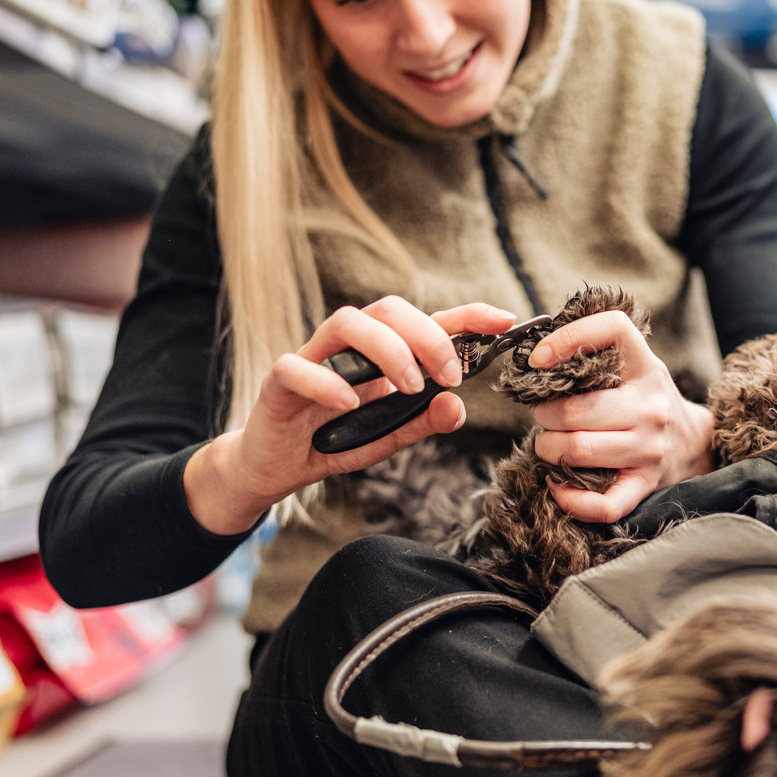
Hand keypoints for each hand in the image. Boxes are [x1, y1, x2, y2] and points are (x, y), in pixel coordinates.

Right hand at [183, 297, 516, 535]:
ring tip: (410, 388)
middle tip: (450, 376)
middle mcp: (346, 347)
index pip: (425, 321)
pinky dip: (327, 384)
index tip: (503, 320)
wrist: (273, 468)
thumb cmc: (331, 441)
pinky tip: (351, 404)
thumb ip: (420, 423)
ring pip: (346, 322)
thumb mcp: (386, 437)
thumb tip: (458, 406)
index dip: (465, 314)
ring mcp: (312, 359)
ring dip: (387, 350)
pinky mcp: (278, 382)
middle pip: (387, 308)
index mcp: (378, 353)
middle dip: (427, 335)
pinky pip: (297, 367)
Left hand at [526, 309, 713, 523]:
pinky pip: (604, 504)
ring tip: (548, 444)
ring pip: (578, 450)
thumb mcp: (634, 366)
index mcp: (646, 367)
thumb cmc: (645, 401)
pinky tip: (558, 485)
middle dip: (544, 414)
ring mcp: (649, 449)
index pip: (613, 329)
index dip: (568, 338)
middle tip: (544, 415)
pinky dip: (572, 500)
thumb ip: (596, 354)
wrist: (693, 442)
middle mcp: (650, 407)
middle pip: (575, 409)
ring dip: (548, 449)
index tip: (538, 358)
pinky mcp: (645, 484)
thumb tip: (535, 354)